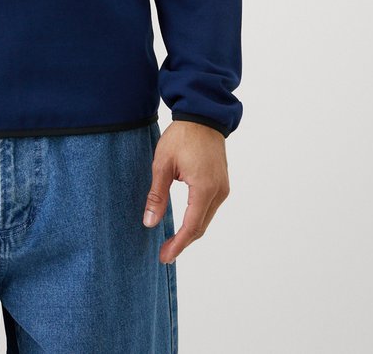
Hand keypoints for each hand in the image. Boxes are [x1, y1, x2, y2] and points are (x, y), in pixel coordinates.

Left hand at [142, 120, 229, 263]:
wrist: (202, 115)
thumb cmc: (181, 136)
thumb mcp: (162, 164)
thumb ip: (157, 195)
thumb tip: (150, 223)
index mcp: (203, 188)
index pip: (191, 227)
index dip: (178, 245)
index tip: (164, 257)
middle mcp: (218, 192)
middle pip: (201, 226)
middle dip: (183, 242)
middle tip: (165, 253)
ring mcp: (223, 187)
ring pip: (206, 218)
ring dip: (191, 231)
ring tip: (172, 241)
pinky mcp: (222, 182)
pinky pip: (210, 207)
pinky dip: (198, 218)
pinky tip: (185, 222)